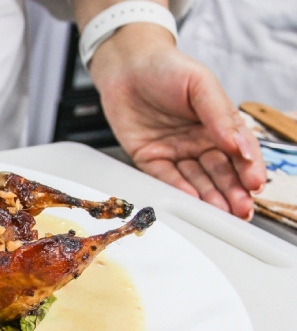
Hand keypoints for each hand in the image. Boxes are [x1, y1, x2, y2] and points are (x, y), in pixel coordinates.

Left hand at [89, 24, 265, 219]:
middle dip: (233, 192)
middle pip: (220, 172)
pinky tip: (194, 201)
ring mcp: (175, 152)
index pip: (239, 152)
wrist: (126, 66)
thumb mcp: (200, 84)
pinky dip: (180, 190)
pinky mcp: (150, 158)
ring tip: (222, 212)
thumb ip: (219, 114)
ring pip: (196, 180)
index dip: (249, 168)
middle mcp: (199, 142)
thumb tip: (237, 144)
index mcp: (218, 124)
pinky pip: (166, 178)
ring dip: (210, 198)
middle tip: (242, 209)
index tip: (256, 183)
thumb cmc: (167, 68)